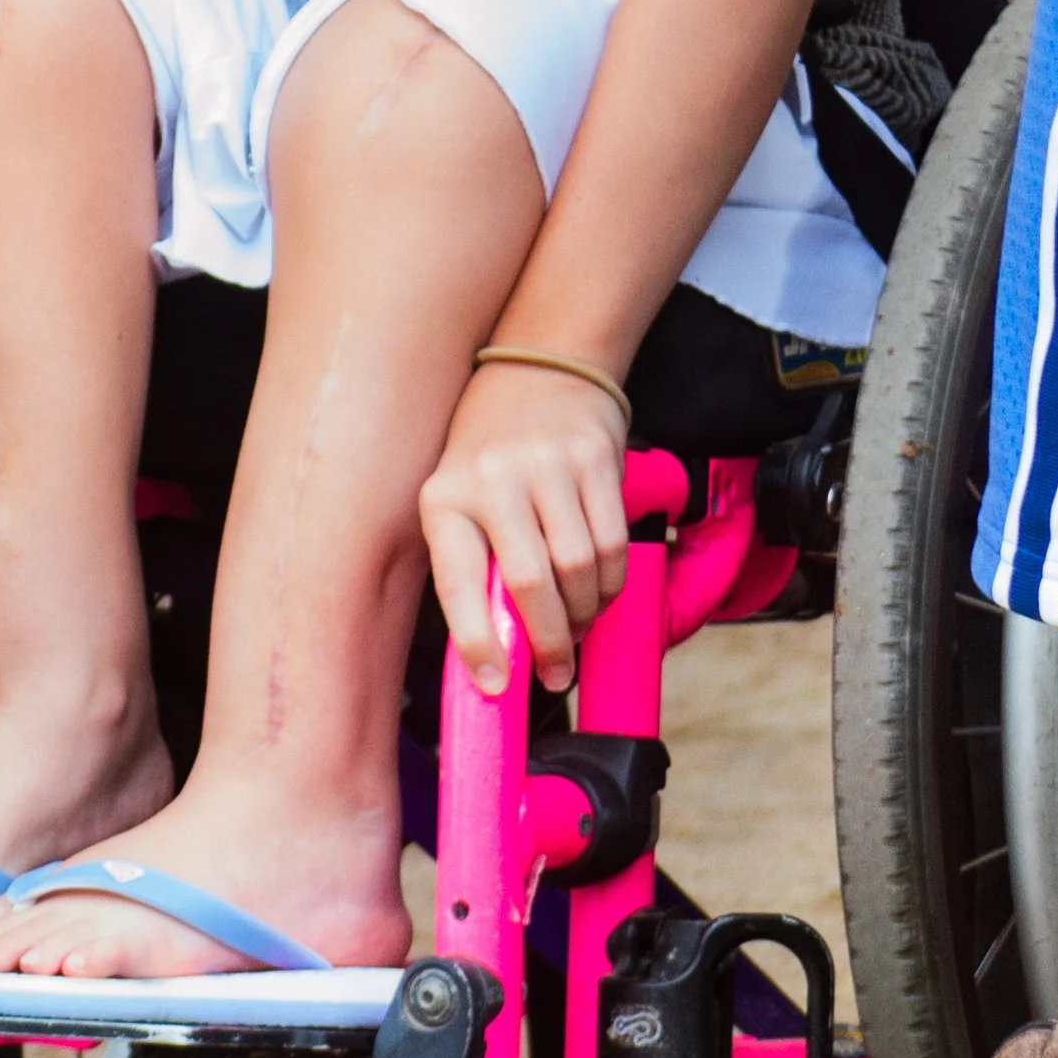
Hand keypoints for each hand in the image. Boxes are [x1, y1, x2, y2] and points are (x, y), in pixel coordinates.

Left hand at [420, 360, 630, 697]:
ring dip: (584, 613)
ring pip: (579, 568)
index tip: (495, 685)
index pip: (458, 581)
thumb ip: (473, 568)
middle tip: (555, 673)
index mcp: (444, 498)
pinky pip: (613, 543)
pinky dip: (610, 582)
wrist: (539, 372)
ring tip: (576, 625)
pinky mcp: (594, 459)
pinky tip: (598, 590)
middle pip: (530, 582)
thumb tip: (493, 658)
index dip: (478, 641)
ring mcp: (547, 466)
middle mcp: (492, 479)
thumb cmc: (489, 457)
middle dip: (547, 641)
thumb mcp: (459, 502)